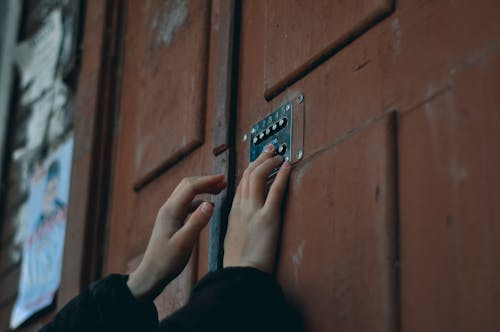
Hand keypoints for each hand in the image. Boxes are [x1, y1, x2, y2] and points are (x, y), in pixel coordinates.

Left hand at [127, 175, 226, 300]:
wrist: (151, 274)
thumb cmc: (167, 261)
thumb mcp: (185, 242)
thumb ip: (197, 222)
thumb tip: (211, 204)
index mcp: (171, 210)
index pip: (191, 187)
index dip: (208, 181)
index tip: (223, 179)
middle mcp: (168, 208)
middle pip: (188, 185)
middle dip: (206, 181)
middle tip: (224, 182)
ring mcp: (169, 214)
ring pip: (187, 193)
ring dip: (203, 189)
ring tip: (219, 190)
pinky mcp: (171, 221)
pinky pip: (186, 204)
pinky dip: (199, 200)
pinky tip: (208, 206)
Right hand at [223, 144, 290, 272]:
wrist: (241, 274)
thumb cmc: (239, 262)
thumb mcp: (234, 238)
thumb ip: (239, 225)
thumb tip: (246, 220)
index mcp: (233, 212)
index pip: (240, 183)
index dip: (250, 168)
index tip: (258, 161)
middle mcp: (241, 207)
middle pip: (248, 174)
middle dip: (259, 158)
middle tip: (270, 149)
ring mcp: (253, 210)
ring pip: (258, 176)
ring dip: (269, 162)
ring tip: (279, 154)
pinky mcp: (268, 217)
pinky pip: (275, 190)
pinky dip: (281, 175)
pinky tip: (287, 166)